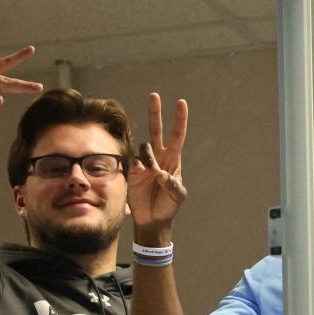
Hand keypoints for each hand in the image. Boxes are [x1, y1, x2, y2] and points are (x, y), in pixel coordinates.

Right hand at [128, 92, 188, 234]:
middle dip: (155, 113)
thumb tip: (160, 173)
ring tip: (152, 173)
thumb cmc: (169, 206)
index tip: (181, 103)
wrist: (152, 219)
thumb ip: (173, 184)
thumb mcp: (178, 196)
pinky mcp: (132, 171)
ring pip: (144, 148)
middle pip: (156, 131)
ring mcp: (144, 163)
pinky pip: (132, 161)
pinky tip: (140, 174)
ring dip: (148, 157)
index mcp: (173, 160)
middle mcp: (158, 158)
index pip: (177, 136)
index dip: (179, 120)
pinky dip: (137, 166)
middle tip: (154, 95)